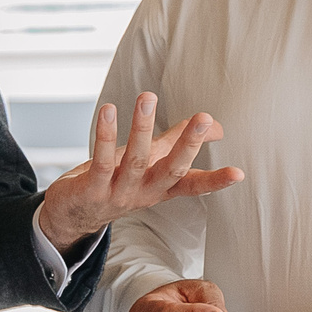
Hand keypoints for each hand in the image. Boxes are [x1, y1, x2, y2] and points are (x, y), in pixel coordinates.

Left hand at [37, 94, 245, 249]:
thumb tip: (215, 127)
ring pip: (136, 160)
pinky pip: (102, 161)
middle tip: (204, 119)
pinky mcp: (92, 190)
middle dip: (188, 145)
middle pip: (170, 171)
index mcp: (161, 188)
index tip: (238, 173)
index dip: (215, 180)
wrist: (73, 213)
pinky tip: (109, 111)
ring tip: (148, 97)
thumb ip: (178, 141)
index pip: (193, 185)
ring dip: (142, 127)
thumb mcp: (151, 162)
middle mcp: (144, 193)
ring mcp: (118, 194)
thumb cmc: (116, 181)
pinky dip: (106, 135)